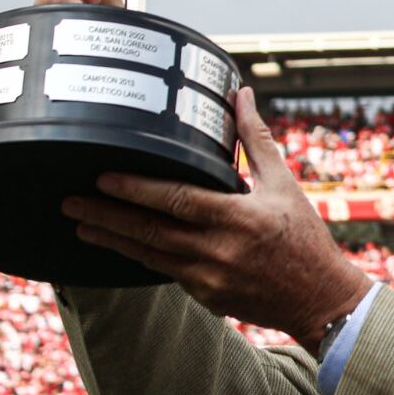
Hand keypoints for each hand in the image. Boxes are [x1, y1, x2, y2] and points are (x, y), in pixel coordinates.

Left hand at [59, 87, 372, 348]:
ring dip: (112, 239)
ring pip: (149, 256)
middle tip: (71, 201)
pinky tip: (118, 244)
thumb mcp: (284, 185)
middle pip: (150, 231)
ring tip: (81, 224)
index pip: (177, 200)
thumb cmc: (304, 238)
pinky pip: (166, 273)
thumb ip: (256, 140)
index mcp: (239, 218)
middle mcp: (220, 251)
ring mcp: (210, 279)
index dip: (136, 189)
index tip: (103, 178)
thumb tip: (241, 94)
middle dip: (107, 215)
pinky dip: (141, 257)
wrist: (322, 300)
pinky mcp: (207, 298)